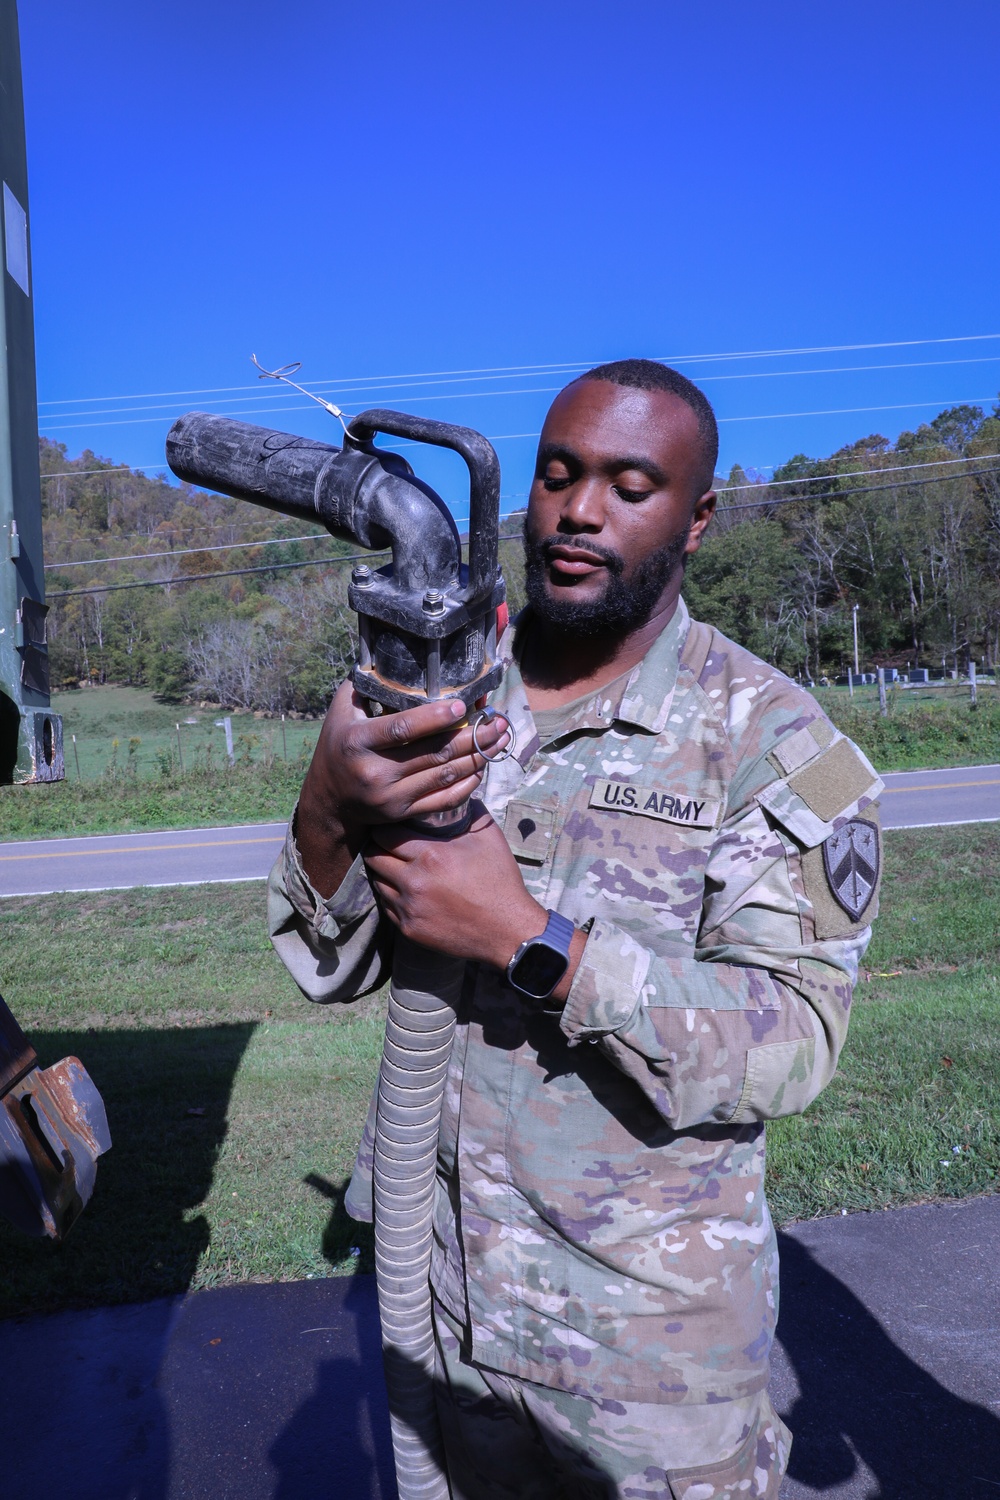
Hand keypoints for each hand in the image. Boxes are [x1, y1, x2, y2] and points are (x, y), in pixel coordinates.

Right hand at [297, 683, 508, 896]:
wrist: (330, 798)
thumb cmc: (339, 743)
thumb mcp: (342, 711)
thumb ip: (366, 685)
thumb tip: (394, 653)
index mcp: (358, 741)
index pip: (402, 728)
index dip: (435, 718)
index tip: (463, 706)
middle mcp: (374, 771)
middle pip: (433, 753)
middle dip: (472, 736)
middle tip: (497, 720)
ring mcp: (390, 796)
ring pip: (444, 775)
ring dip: (477, 756)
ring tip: (500, 739)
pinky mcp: (403, 813)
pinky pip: (443, 799)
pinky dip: (468, 783)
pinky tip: (482, 765)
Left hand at [364, 806, 546, 969]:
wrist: (507, 931)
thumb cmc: (500, 881)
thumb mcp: (489, 838)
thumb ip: (469, 811)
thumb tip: (458, 792)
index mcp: (431, 855)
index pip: (385, 835)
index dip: (385, 828)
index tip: (391, 826)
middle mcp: (414, 882)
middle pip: (373, 857)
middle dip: (378, 847)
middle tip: (387, 844)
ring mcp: (409, 908)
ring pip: (376, 882)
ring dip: (383, 872)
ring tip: (396, 867)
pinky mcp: (410, 929)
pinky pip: (386, 907)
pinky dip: (392, 896)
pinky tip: (406, 890)